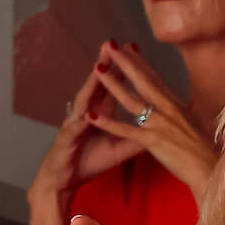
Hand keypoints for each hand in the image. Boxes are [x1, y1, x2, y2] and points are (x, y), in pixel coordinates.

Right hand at [28, 41, 142, 206]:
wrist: (64, 180)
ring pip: (84, 101)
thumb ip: (138, 138)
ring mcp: (75, 125)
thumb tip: (160, 129)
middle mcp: (86, 114)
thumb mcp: (119, 150)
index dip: (124, 70)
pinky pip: (75, 130)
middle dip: (105, 65)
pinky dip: (80, 121)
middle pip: (98, 86)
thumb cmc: (89, 161)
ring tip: (97, 68)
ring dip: (90, 85)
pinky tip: (84, 114)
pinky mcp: (66, 140)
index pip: (114, 87)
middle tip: (112, 44)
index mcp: (101, 114)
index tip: (136, 51)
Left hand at [86, 43, 215, 197]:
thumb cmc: (206, 152)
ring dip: (113, 84)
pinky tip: (91, 116)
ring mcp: (161, 124)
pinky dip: (107, 123)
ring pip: (131, 101)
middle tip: (110, 46)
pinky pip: (125, 130)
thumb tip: (183, 105)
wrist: (213, 170)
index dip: (141, 62)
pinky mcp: (154, 141)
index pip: (156, 79)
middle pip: (143, 82)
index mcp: (177, 106)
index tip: (128, 47)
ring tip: (97, 69)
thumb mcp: (196, 126)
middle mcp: (169, 110)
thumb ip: (184, 114)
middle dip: (125, 63)